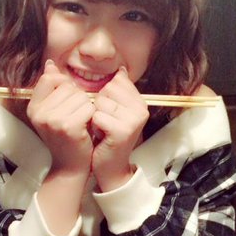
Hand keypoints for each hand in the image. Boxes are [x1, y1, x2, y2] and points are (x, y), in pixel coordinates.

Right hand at [27, 60, 94, 178]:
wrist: (70, 166)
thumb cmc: (66, 138)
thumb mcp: (54, 111)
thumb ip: (52, 88)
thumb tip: (51, 64)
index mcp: (33, 107)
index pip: (50, 78)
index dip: (65, 85)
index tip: (69, 101)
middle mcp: (39, 113)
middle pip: (67, 86)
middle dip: (78, 99)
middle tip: (76, 117)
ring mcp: (52, 120)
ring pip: (80, 96)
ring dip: (86, 108)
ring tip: (81, 123)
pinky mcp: (68, 127)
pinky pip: (88, 107)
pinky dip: (92, 116)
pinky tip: (86, 128)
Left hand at [91, 68, 148, 191]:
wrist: (110, 167)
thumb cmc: (108, 137)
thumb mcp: (114, 110)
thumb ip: (116, 90)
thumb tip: (119, 68)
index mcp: (140, 101)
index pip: (116, 80)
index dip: (104, 94)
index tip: (108, 112)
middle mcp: (141, 108)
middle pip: (107, 88)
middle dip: (99, 104)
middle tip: (104, 122)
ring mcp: (134, 119)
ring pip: (101, 102)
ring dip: (95, 116)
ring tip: (102, 129)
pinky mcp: (123, 130)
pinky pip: (98, 116)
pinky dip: (94, 126)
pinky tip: (100, 135)